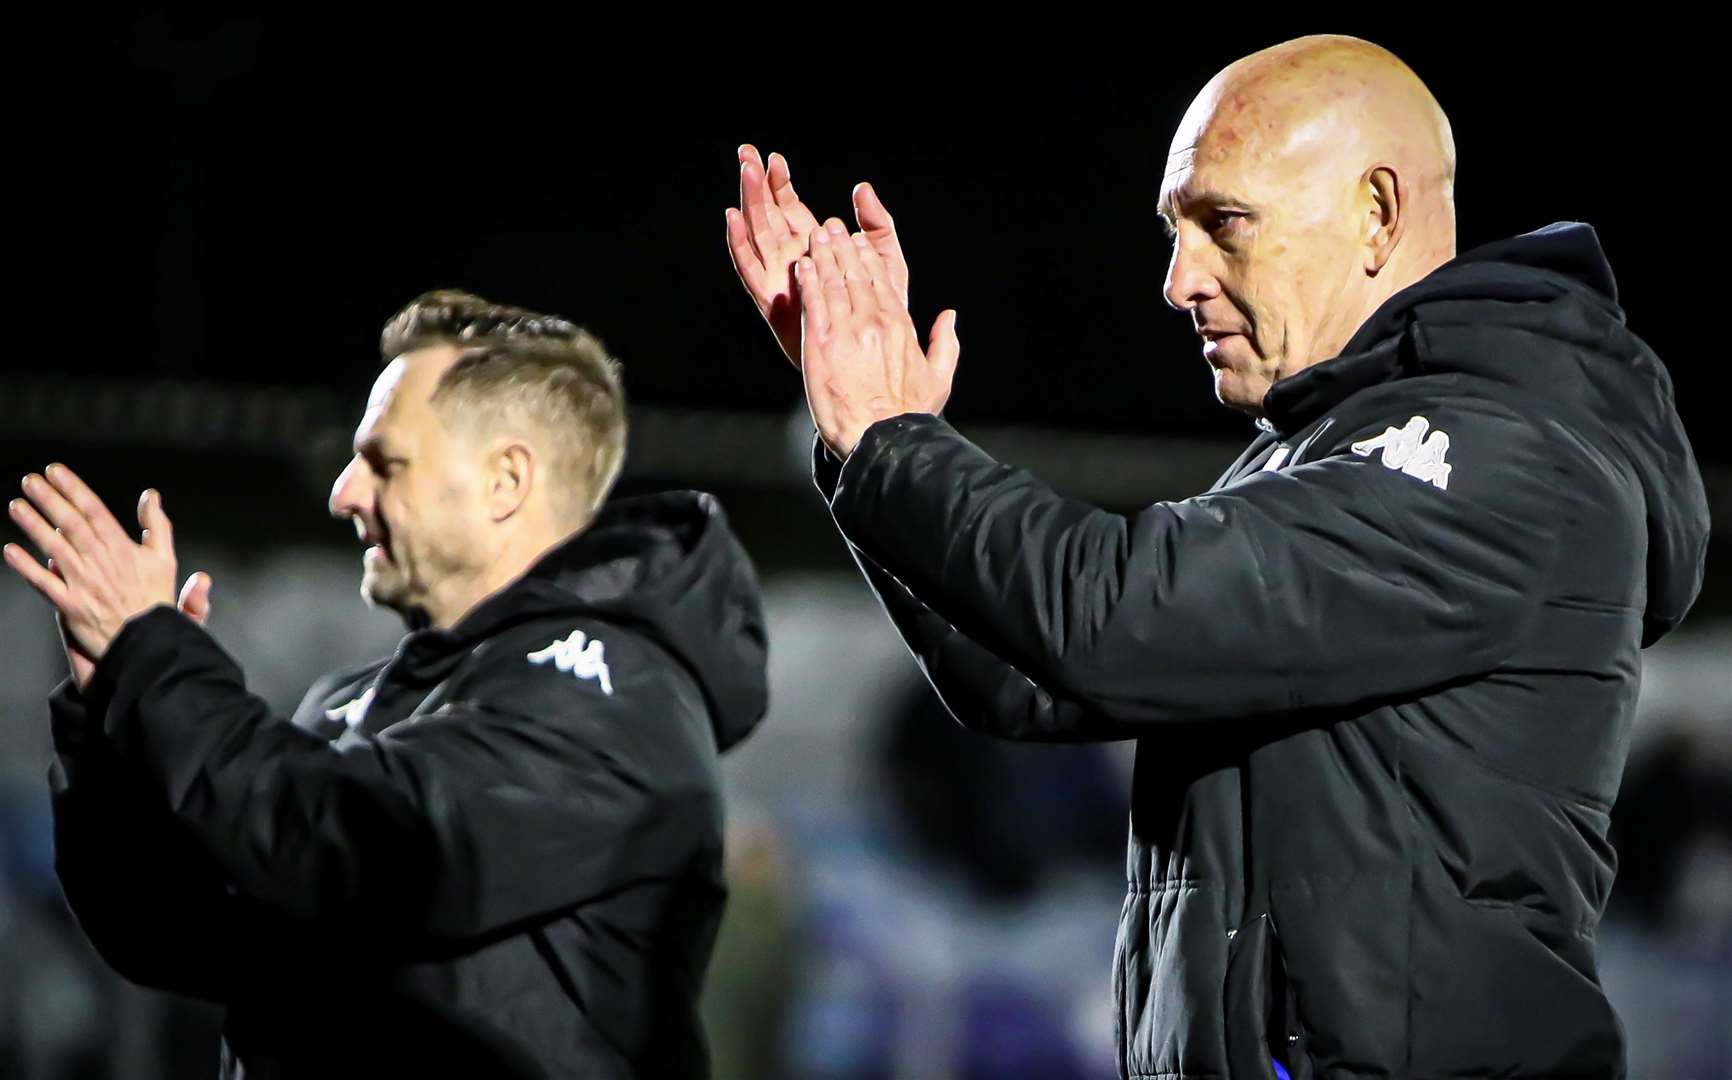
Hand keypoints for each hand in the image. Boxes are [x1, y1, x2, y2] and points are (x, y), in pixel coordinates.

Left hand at [5, 466, 208, 690]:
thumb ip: (157, 525)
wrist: (149, 640)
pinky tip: (11, 552)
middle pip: (70, 524)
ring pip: (54, 548)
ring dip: (33, 525)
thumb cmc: (155, 600)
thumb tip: (151, 496)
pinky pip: (44, 583)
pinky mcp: (70, 605)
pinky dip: (27, 568)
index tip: (56, 471)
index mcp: (121, 548)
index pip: (94, 510)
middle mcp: (100, 561)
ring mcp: (83, 583)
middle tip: (30, 481)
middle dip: (49, 499)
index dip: (73, 488)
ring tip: (16, 506)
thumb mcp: (165, 558)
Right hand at [726, 146, 908, 367]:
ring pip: (757, 234)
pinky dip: (739, 243)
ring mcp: (780, 279)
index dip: (782, 183)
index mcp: (815, 249)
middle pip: (768, 215)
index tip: (774, 157)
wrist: (871, 361)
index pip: (791, 208)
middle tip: (747, 154)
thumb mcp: (887, 262)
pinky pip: (750, 268)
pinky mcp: (772, 300)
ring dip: (749, 202)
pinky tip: (733, 217)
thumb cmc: (882, 314)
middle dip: (757, 184)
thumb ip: (878, 224)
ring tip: (744, 173)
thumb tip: (862, 188)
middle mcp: (792, 260)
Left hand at [797, 218, 958, 456]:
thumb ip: (945, 342)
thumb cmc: (910, 414)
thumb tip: (949, 315)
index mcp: (899, 325)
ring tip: (814, 237)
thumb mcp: (939, 377)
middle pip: (854, 274)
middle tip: (830, 227)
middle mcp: (873, 321)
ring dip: (822, 256)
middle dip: (841, 247)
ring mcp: (846, 331)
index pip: (880, 280)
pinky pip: (813, 303)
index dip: (866, 257)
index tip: (857, 241)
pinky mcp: (820, 344)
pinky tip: (801, 266)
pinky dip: (806, 282)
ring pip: (832, 282)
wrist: (879, 437)